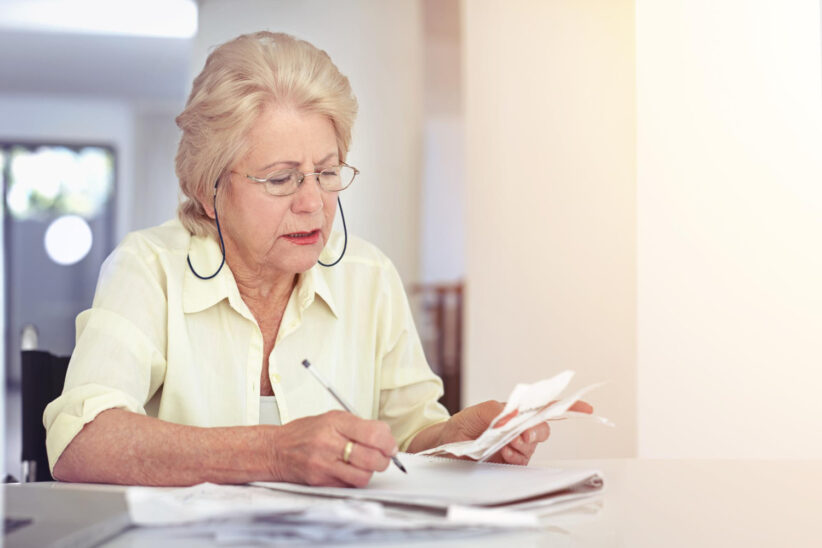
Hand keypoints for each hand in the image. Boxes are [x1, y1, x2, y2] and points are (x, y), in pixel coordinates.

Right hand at [267, 410, 397, 486]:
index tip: (390, 444)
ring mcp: (324, 464)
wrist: (276, 450)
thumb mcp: (331, 418)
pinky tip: (351, 470)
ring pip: (364, 475)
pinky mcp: (321, 481)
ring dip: (371, 471)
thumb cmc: (304, 432)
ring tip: (366, 463)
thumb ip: (358, 426)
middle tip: (383, 455)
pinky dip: (356, 478)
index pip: (374, 434)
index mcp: (335, 423)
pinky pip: (350, 484)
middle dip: (384, 459)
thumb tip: (385, 438)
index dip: (388, 441)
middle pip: (372, 457)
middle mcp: (329, 443)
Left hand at [431, 399, 593, 465]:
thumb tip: (514, 415)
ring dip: (520, 445)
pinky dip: (515, 457)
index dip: (567, 407)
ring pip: (532, 447)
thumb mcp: (476, 413)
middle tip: (521, 434)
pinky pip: (522, 462)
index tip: (586, 408)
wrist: (444, 447)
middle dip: (536, 431)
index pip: (544, 408)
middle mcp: (519, 430)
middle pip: (543, 429)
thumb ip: (497, 412)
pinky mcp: (511, 465)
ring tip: (502, 445)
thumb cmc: (461, 427)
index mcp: (515, 412)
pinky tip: (502, 454)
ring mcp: (516, 448)